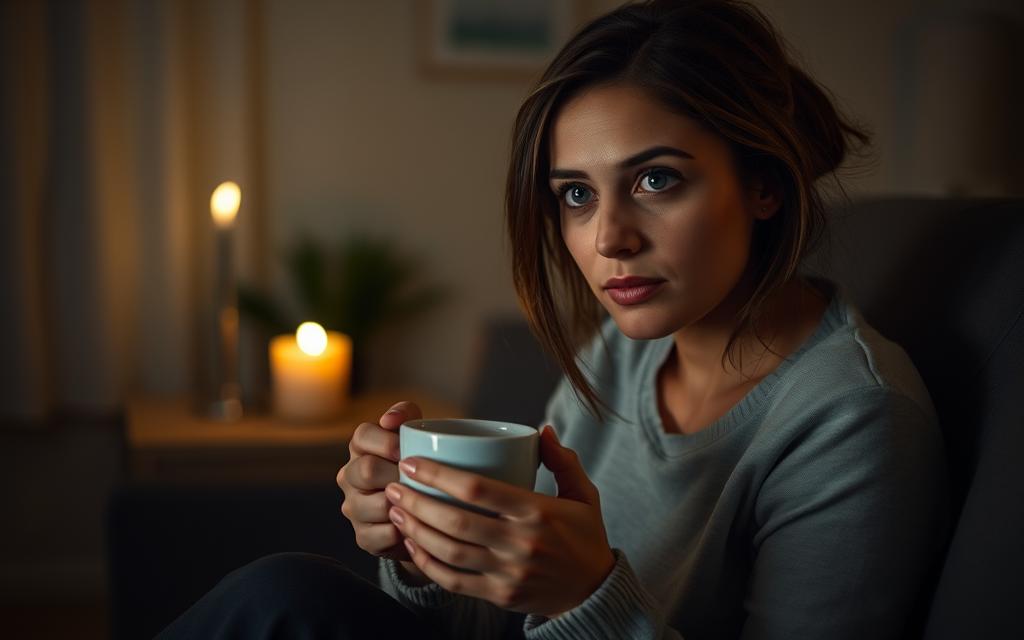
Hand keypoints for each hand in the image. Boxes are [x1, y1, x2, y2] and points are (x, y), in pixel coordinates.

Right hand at [337, 401, 428, 581]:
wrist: (426, 510)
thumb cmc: (420, 466)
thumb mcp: (417, 437)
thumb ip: (406, 416)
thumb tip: (390, 419)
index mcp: (361, 448)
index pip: (362, 435)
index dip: (387, 442)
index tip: (408, 451)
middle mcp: (349, 476)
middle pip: (366, 469)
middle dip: (397, 474)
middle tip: (421, 480)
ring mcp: (353, 507)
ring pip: (375, 505)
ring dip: (403, 505)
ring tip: (422, 503)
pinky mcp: (362, 536)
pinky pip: (381, 535)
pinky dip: (403, 532)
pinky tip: (416, 525)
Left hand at [385, 425, 615, 616]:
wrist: (594, 593)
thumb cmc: (585, 536)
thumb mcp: (584, 495)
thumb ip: (563, 461)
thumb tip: (543, 430)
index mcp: (538, 512)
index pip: (478, 490)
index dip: (439, 475)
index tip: (413, 463)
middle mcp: (520, 543)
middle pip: (455, 521)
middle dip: (416, 502)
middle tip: (393, 486)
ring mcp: (508, 573)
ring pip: (449, 551)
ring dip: (415, 530)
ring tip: (395, 511)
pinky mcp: (499, 595)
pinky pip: (453, 581)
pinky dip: (427, 564)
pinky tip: (412, 545)